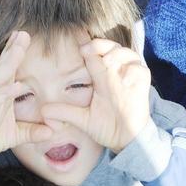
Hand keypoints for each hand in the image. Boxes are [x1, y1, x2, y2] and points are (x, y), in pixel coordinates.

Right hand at [0, 31, 56, 155]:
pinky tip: (18, 85)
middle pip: (6, 67)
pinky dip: (8, 92)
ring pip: (1, 77)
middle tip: (22, 33)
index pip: (10, 71)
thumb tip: (51, 132)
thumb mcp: (17, 135)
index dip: (15, 55)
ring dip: (10, 61)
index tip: (23, 39)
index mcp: (2, 94)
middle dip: (13, 49)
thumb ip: (33, 132)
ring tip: (18, 45)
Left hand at [43, 38, 152, 153]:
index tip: (81, 50)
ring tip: (108, 63)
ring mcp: (129, 78)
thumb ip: (64, 112)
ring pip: (128, 53)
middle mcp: (115, 74)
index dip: (89, 47)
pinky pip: (140, 70)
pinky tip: (124, 80)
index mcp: (100, 77)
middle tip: (90, 50)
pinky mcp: (141, 85)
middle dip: (101, 44)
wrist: (124, 140)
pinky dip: (132, 70)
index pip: (94, 53)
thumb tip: (43, 112)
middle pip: (111, 47)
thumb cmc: (105, 127)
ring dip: (118, 53)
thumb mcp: (82, 119)